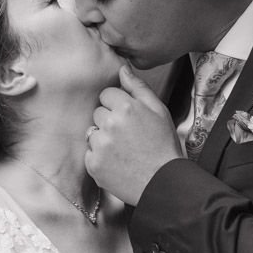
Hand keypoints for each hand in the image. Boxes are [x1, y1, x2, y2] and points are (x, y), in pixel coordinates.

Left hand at [86, 65, 183, 204]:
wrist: (162, 182)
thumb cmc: (163, 146)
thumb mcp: (159, 110)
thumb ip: (138, 87)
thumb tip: (122, 69)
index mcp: (126, 107)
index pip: (106, 94)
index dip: (118, 105)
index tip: (129, 118)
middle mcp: (109, 124)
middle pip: (98, 113)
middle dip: (109, 121)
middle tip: (128, 137)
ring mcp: (100, 145)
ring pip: (93, 132)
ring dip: (104, 139)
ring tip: (124, 151)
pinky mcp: (93, 164)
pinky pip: (90, 153)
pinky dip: (100, 158)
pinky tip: (117, 163)